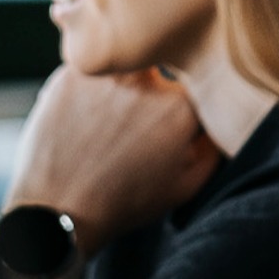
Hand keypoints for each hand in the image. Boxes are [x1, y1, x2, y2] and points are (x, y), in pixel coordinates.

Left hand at [8, 61, 221, 251]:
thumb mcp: (186, 186)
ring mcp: (105, 75)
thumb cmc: (124, 202)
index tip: (164, 128)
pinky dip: (87, 89)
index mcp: (181, 106)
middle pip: (158, 73)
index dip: (178, 109)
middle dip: (150, 95)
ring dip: (119, 87)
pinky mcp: (69, 75)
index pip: (193, 87)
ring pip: (122, 68)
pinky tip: (79, 119)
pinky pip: (88, 71)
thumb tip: (217, 119)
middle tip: (130, 129)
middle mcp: (146, 81)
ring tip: (103, 124)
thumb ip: (213, 146)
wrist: (60, 210)